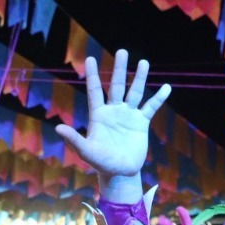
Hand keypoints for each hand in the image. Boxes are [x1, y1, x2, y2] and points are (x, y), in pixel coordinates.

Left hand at [56, 51, 169, 180]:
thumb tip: (58, 128)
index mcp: (99, 115)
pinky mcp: (141, 123)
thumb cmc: (101, 163)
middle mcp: (114, 111)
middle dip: (120, 69)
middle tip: (122, 51)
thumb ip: (74, 139)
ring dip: (139, 78)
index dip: (93, 75)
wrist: (120, 173)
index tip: (90, 58)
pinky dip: (159, 98)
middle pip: (117, 86)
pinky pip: (151, 107)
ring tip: (144, 62)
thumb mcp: (87, 151)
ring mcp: (128, 115)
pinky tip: (166, 87)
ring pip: (134, 92)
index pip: (95, 90)